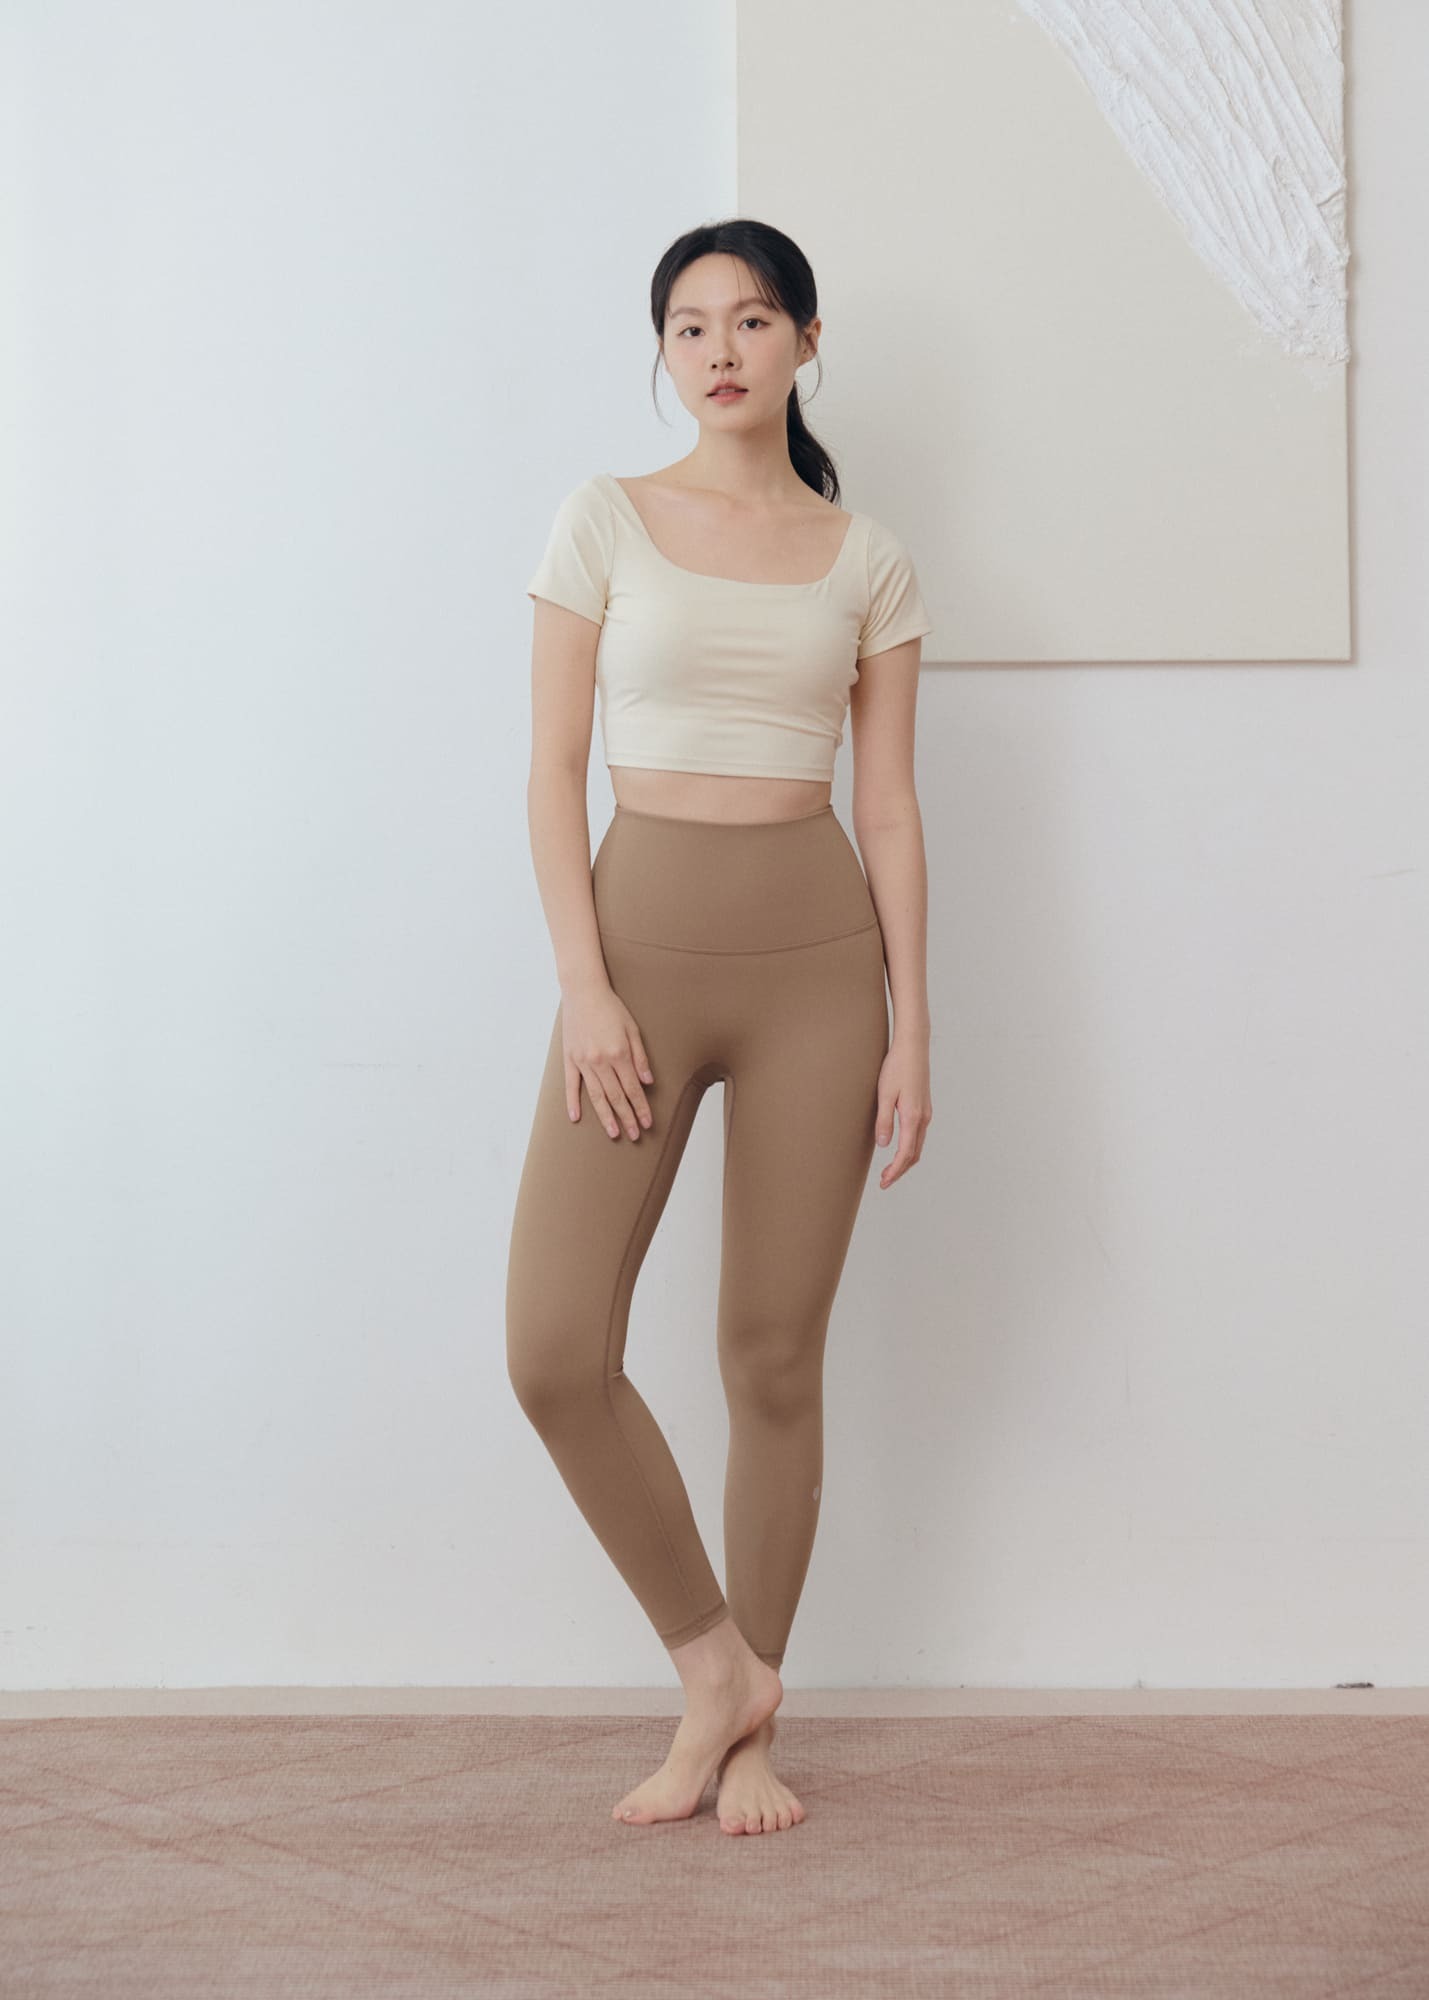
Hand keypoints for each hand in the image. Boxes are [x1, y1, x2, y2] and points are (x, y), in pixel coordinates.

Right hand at [561, 982, 654, 1140]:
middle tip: (635, 1135)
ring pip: (596, 1096)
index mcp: (619, 1054)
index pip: (633, 1088)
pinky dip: (572, 1102)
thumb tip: (648, 1082)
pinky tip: (576, 1118)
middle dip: (627, 1118)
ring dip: (606, 1116)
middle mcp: (600, 1061)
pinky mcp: (569, 1059)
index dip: (641, 1107)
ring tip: (614, 1133)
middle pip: (616, 1097)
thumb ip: (640, 1057)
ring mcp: (583, 1062)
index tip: (647, 1123)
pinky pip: (571, 1085)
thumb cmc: (611, 1008)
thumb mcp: (633, 1029)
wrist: (583, 992)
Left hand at [874, 1035, 931, 1187]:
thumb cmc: (896, 1067)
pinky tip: (898, 1148)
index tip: (884, 1182)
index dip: (895, 1171)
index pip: (905, 1153)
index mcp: (913, 1117)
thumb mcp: (884, 1094)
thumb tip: (884, 1145)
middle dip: (900, 1170)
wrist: (913, 1046)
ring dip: (905, 1161)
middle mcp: (923, 1118)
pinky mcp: (924, 1107)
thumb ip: (884, 1121)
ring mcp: (926, 1113)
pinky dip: (909, 1148)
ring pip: (918, 1146)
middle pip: (914, 1154)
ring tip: (889, 1170)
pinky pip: (918, 1135)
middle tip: (884, 1182)